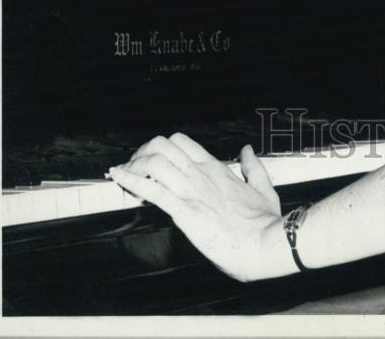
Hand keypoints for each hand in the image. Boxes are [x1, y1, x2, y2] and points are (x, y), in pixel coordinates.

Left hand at [108, 133, 283, 281]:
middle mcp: (200, 174)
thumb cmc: (265, 222)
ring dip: (134, 165)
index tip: (150, 157)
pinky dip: (130, 180)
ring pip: (154, 161)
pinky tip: (118, 177)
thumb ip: (253, 167)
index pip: (182, 142)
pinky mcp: (184, 211)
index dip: (161, 146)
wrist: (266, 242)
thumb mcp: (263, 188)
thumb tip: (247, 151)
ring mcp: (191, 190)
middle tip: (134, 165)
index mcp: (216, 169)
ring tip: (123, 174)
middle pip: (163, 145)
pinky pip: (151, 189)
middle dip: (143, 152)